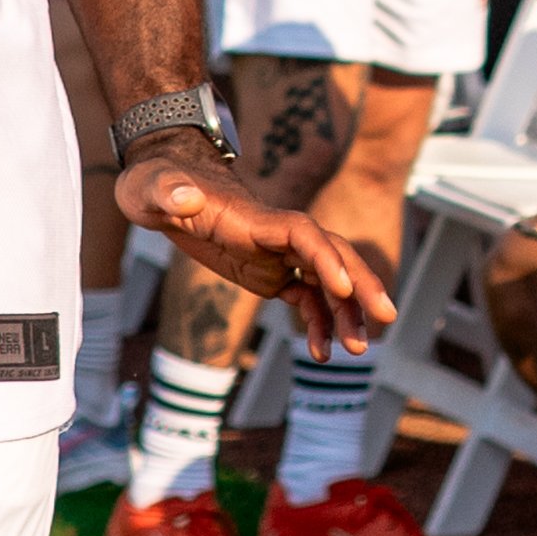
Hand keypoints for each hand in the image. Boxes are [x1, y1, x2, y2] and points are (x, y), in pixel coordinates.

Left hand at [114, 142, 395, 355]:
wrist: (161, 184)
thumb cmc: (154, 183)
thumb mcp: (149, 187)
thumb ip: (168, 192)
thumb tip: (186, 197)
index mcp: (254, 217)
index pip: (302, 233)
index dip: (324, 258)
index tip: (342, 288)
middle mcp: (275, 234)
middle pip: (331, 253)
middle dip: (361, 283)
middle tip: (387, 316)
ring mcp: (276, 254)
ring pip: (325, 281)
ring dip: (346, 312)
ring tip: (357, 349)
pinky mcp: (268, 272)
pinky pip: (305, 298)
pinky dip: (318, 322)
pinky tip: (321, 352)